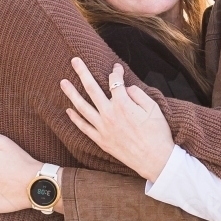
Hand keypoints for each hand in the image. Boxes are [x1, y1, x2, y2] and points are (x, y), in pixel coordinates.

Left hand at [61, 58, 173, 181]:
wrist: (155, 160)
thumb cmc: (157, 134)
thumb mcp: (154, 109)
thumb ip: (138, 95)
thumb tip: (126, 88)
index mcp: (123, 105)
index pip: (115, 81)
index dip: (116, 72)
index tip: (117, 68)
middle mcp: (109, 114)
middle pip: (92, 88)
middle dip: (82, 72)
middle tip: (74, 60)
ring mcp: (103, 128)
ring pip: (82, 107)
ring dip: (71, 93)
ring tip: (63, 82)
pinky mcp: (101, 140)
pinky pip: (84, 127)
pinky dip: (75, 118)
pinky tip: (69, 110)